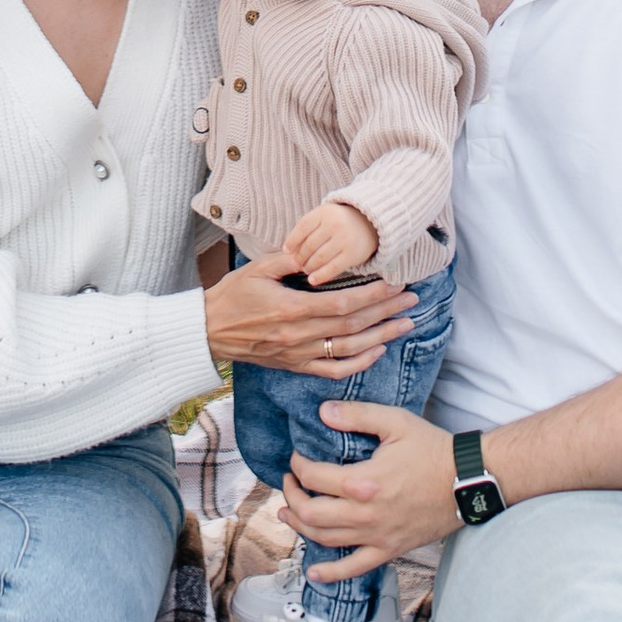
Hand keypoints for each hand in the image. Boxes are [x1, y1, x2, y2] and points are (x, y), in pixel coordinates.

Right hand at [202, 262, 412, 378]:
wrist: (208, 332)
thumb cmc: (232, 296)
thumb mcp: (258, 268)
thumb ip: (290, 259)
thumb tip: (319, 251)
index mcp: (291, 309)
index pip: (343, 303)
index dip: (373, 296)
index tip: (395, 285)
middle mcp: (299, 335)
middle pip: (352, 325)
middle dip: (386, 312)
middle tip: (412, 301)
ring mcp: (298, 354)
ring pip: (349, 349)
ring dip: (381, 337)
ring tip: (405, 324)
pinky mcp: (296, 366)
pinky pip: (333, 370)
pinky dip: (359, 363)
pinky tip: (377, 351)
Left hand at [278, 197, 379, 283]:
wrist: (371, 223)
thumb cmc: (340, 221)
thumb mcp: (324, 216)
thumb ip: (307, 229)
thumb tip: (287, 250)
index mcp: (324, 212)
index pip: (302, 228)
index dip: (292, 241)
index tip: (286, 251)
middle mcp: (334, 224)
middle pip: (309, 245)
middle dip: (300, 257)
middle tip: (297, 264)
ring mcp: (344, 239)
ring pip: (318, 258)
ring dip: (308, 266)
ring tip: (306, 269)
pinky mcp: (352, 254)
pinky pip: (332, 268)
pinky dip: (320, 276)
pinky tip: (312, 280)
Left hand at [285, 406, 462, 578]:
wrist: (469, 480)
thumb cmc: (433, 449)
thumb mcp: (396, 422)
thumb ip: (357, 415)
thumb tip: (323, 412)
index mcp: (363, 481)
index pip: (313, 477)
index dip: (298, 466)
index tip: (298, 457)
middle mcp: (365, 513)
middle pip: (311, 513)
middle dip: (292, 497)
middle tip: (290, 483)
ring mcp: (376, 535)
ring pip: (325, 539)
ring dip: (300, 527)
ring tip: (289, 513)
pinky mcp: (389, 549)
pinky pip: (355, 568)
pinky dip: (331, 573)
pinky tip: (314, 573)